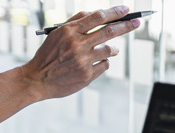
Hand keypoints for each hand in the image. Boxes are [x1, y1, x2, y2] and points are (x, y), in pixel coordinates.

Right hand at [21, 6, 140, 100]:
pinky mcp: (87, 75)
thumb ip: (75, 22)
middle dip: (126, 26)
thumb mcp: (56, 34)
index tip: (126, 10)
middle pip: (109, 31)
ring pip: (109, 50)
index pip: (97, 17)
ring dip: (114, 49)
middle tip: (137, 22)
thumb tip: (96, 14)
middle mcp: (77, 45)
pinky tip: (96, 63)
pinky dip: (103, 62)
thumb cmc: (48, 55)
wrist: (38, 79)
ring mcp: (83, 61)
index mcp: (69, 31)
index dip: (114, 13)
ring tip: (113, 50)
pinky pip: (104, 64)